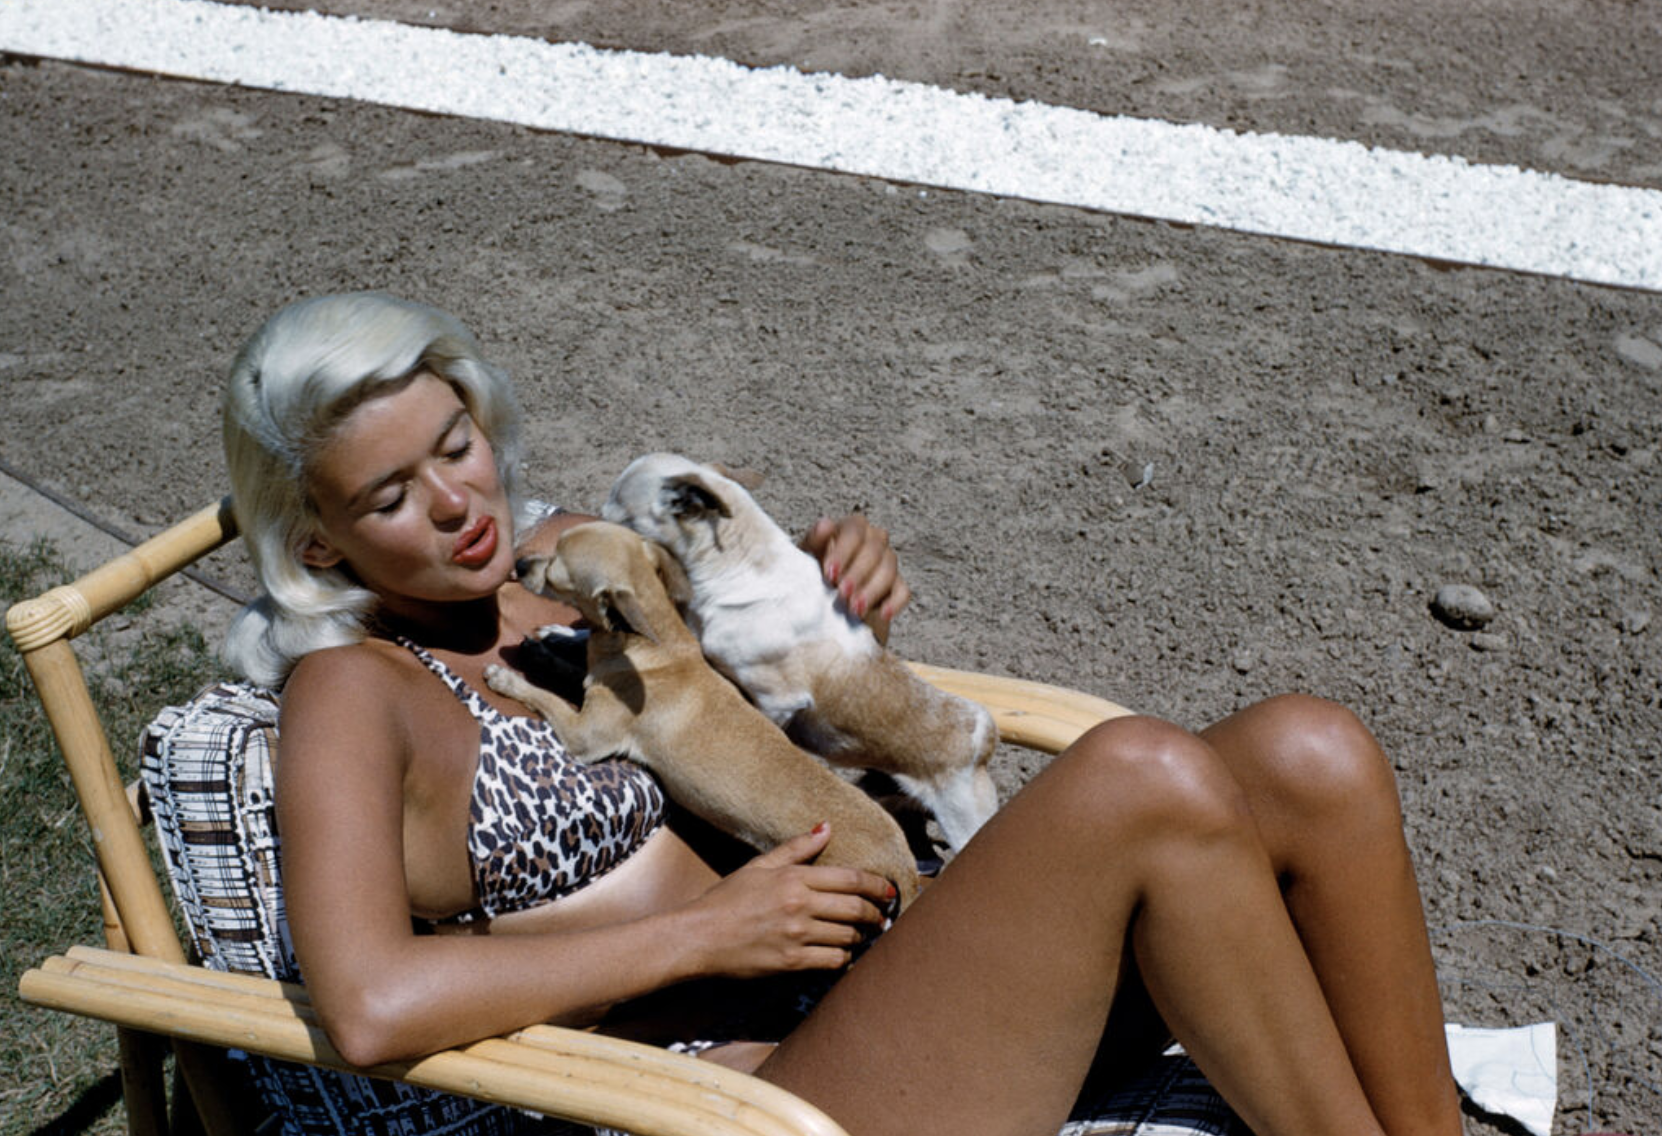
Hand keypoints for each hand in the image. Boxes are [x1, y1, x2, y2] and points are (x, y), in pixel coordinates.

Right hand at [683, 825, 893, 978]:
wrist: (698, 936)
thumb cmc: (726, 900)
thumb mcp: (759, 866)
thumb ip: (796, 848)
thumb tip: (826, 827)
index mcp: (793, 877)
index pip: (850, 878)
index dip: (876, 884)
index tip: (888, 890)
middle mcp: (800, 904)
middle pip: (856, 907)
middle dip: (876, 913)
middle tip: (883, 916)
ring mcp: (797, 934)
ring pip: (848, 935)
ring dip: (861, 936)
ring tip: (864, 935)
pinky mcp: (791, 962)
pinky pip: (833, 961)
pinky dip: (844, 958)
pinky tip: (843, 954)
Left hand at [801, 514, 912, 639]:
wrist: (822, 600)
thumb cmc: (812, 571)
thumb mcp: (807, 556)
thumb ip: (814, 540)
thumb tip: (825, 525)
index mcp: (851, 528)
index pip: (854, 531)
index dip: (843, 552)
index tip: (830, 574)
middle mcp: (874, 540)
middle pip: (875, 550)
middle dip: (858, 573)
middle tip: (842, 593)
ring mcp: (887, 563)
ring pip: (889, 569)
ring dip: (872, 590)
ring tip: (855, 609)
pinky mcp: (896, 587)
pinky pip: (903, 592)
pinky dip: (895, 603)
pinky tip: (882, 615)